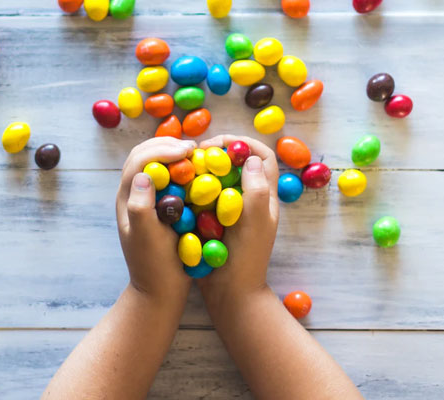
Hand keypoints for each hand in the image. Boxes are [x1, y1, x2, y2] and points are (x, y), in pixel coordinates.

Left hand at [116, 137, 197, 301]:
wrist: (159, 292)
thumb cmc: (154, 267)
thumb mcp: (147, 239)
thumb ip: (141, 207)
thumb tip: (145, 175)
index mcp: (127, 199)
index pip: (139, 161)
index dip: (162, 149)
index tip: (187, 150)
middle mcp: (134, 195)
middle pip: (144, 155)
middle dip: (167, 145)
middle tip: (193, 147)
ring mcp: (147, 200)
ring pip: (156, 165)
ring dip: (174, 154)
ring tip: (197, 154)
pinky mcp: (161, 208)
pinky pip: (169, 179)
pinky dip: (182, 169)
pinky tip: (199, 172)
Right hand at [194, 135, 280, 303]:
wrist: (231, 295)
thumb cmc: (246, 260)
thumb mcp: (256, 223)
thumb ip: (257, 191)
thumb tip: (250, 158)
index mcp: (265, 197)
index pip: (262, 156)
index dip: (242, 143)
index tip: (218, 143)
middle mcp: (250, 200)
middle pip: (238, 163)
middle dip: (217, 152)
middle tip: (195, 153)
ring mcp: (231, 211)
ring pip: (219, 178)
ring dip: (203, 169)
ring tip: (185, 167)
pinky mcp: (214, 222)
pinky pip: (204, 197)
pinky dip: (193, 189)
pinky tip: (178, 189)